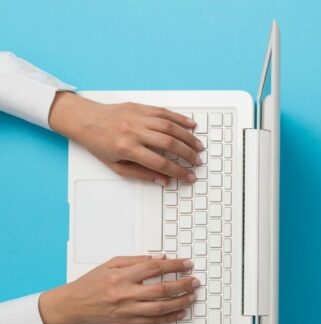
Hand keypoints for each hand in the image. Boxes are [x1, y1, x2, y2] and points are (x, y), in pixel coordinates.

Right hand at [38, 255, 198, 323]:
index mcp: (121, 276)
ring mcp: (126, 310)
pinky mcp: (127, 322)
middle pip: (161, 289)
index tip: (187, 263)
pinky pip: (153, 322)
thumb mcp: (111, 264)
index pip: (154, 268)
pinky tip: (180, 312)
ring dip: (180, 301)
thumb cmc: (91, 283)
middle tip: (195, 281)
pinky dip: (169, 317)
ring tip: (192, 296)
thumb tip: (160, 258)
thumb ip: (136, 260)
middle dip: (183, 284)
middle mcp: (125, 294)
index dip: (174, 265)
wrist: (73, 305)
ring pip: (160, 307)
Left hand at [48, 92, 203, 185]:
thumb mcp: (116, 166)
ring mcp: (137, 117)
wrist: (84, 119)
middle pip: (169, 144)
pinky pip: (164, 112)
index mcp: (126, 148)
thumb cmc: (98, 143)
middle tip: (198, 161)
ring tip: (198, 146)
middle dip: (188, 154)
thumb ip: (142, 174)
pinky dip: (180, 119)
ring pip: (170, 127)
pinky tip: (191, 125)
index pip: (160, 163)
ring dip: (188, 137)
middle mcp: (133, 131)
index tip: (189, 176)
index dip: (178, 171)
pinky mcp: (139, 107)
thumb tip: (164, 180)